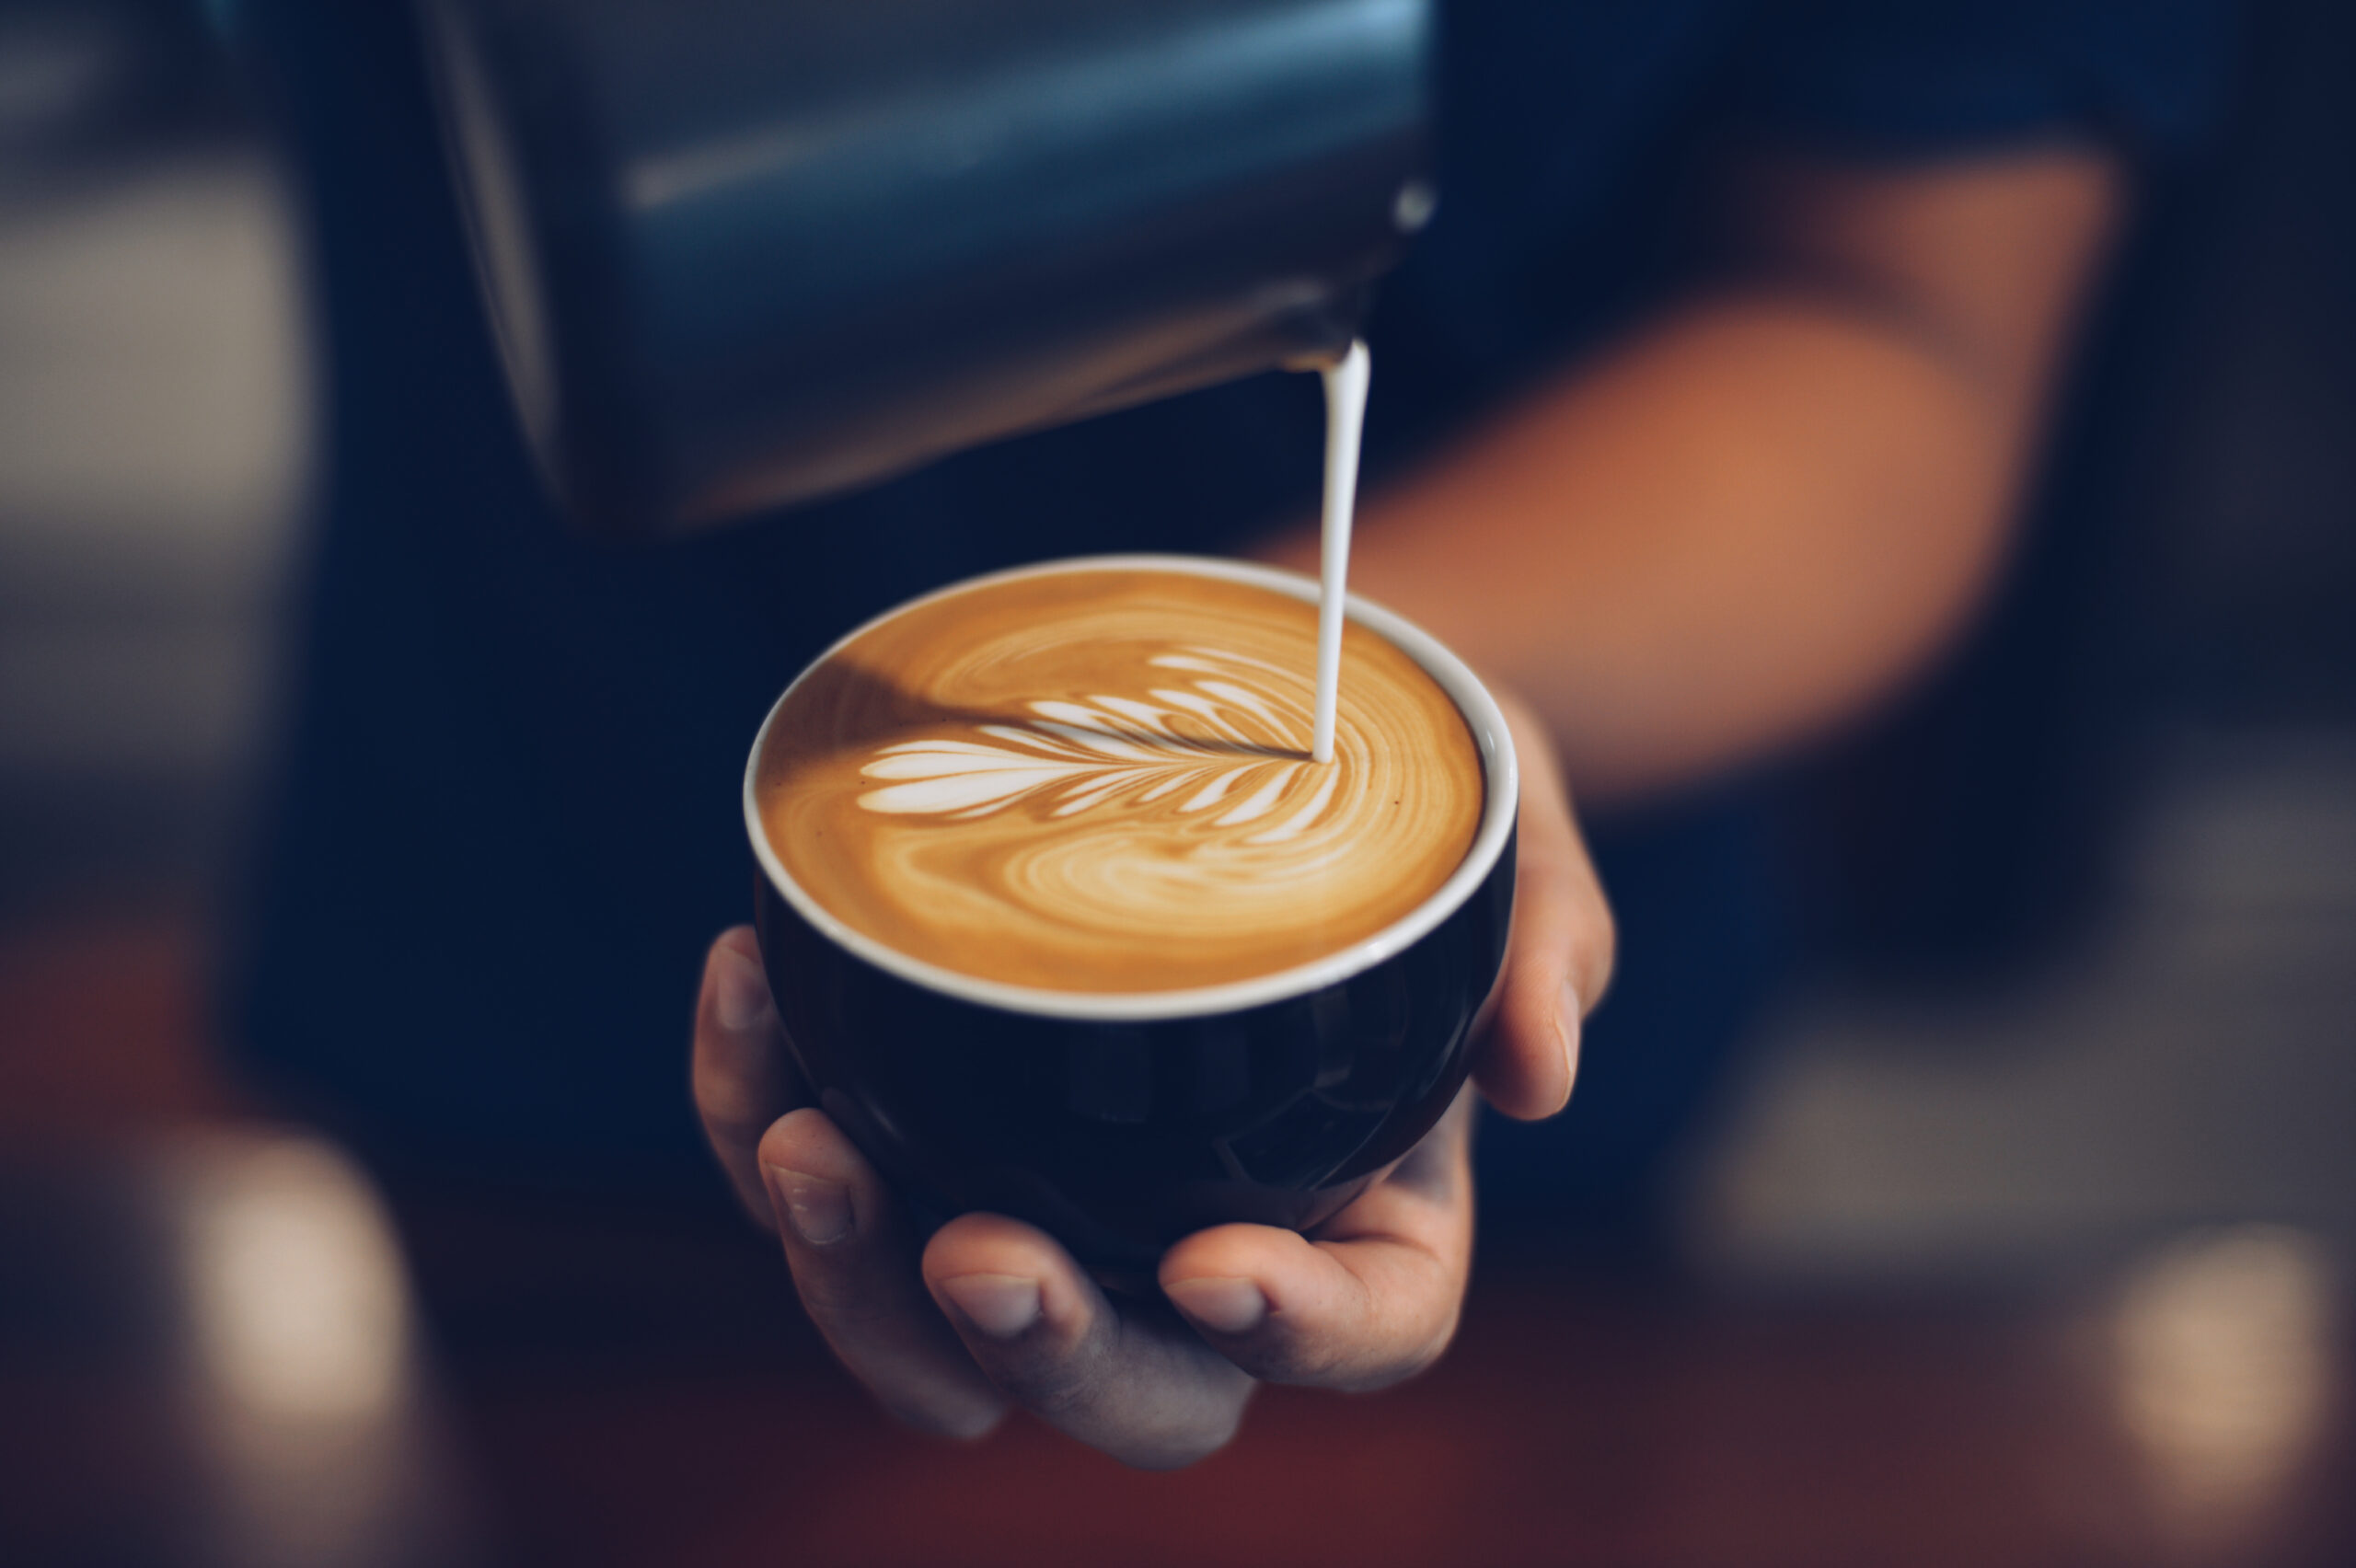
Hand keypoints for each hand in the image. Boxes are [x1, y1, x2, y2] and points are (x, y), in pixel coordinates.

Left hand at [691, 689, 1611, 1467]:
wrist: (1270, 725)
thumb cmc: (1408, 800)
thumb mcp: (1512, 833)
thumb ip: (1546, 935)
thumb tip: (1543, 1062)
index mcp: (1374, 1211)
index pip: (1363, 1329)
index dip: (1292, 1331)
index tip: (1213, 1264)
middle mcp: (1208, 1242)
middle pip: (1133, 1386)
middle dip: (1043, 1348)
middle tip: (972, 1253)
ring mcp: (1062, 1200)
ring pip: (940, 1341)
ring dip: (854, 1279)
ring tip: (804, 1142)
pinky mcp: (934, 1123)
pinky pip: (833, 1176)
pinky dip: (757, 1110)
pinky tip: (743, 987)